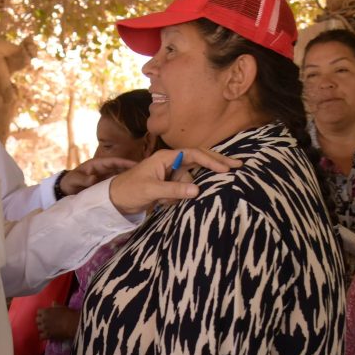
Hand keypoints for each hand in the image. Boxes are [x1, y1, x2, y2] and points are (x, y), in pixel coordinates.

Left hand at [36, 305, 79, 339]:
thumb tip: (53, 303)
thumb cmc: (68, 314)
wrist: (73, 324)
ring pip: (39, 328)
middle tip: (45, 322)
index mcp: (46, 311)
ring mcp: (44, 328)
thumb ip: (55, 305)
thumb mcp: (62, 307)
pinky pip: (41, 336)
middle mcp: (43, 319)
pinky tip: (47, 336)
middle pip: (37, 320)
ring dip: (42, 328)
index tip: (45, 314)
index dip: (42, 313)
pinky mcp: (47, 335)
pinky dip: (43, 336)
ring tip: (47, 329)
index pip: (38, 312)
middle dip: (41, 321)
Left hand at [59, 157, 137, 195]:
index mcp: (97, 164)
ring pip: (120, 177)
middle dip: (132, 170)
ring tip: (143, 182)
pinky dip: (124, 186)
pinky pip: (117, 185)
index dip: (124, 162)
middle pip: (120, 168)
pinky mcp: (106, 186)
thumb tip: (94, 179)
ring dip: (130, 178)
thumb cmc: (70, 182)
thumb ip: (83, 179)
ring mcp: (106, 178)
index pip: (113, 161)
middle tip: (146, 173)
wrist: (66, 190)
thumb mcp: (74, 180)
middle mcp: (104, 170)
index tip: (136, 164)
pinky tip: (133, 191)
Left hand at [108, 149, 241, 214]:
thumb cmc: (130, 190)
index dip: (211, 160)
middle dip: (217, 163)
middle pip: (199, 159)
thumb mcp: (151, 190)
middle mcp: (171, 162)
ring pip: (193, 176)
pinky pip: (185, 186)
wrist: (115, 200)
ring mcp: (171, 172)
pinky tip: (177, 198)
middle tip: (239, 165)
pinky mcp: (170, 183)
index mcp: (166, 157)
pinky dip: (187, 192)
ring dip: (196, 183)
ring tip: (190, 191)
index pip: (194, 155)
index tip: (227, 168)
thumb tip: (198, 190)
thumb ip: (174, 190)